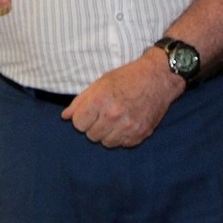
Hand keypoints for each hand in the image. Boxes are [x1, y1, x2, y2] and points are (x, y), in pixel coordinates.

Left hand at [62, 48, 181, 147]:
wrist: (158, 78)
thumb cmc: (127, 77)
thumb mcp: (100, 83)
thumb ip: (81, 101)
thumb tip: (65, 117)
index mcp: (101, 100)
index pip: (78, 123)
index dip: (82, 118)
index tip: (89, 112)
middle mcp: (114, 115)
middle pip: (91, 135)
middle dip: (93, 126)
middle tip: (103, 114)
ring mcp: (129, 127)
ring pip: (106, 143)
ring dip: (107, 133)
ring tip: (115, 120)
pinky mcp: (141, 134)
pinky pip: (122, 144)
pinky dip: (122, 136)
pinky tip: (126, 123)